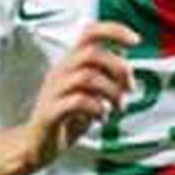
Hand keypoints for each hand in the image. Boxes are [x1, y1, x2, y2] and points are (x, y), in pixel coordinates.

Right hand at [25, 21, 139, 165]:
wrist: (38, 144)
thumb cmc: (68, 116)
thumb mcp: (91, 92)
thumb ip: (105, 77)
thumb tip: (127, 67)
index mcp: (71, 62)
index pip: (90, 32)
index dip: (114, 30)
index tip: (136, 41)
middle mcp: (61, 70)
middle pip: (92, 53)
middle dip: (119, 69)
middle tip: (130, 90)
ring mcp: (53, 90)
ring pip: (86, 77)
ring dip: (112, 92)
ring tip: (119, 107)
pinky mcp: (50, 111)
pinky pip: (77, 101)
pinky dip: (98, 108)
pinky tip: (102, 118)